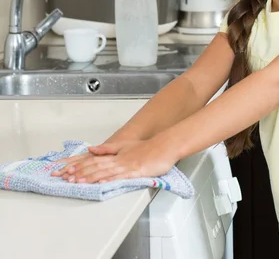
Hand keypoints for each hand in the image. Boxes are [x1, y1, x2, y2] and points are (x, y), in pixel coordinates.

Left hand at [52, 138, 175, 182]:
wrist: (165, 146)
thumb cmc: (148, 148)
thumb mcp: (125, 146)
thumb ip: (108, 149)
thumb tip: (92, 149)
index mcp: (115, 154)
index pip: (93, 159)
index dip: (78, 165)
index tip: (65, 170)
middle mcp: (118, 160)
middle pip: (95, 166)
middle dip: (78, 172)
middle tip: (63, 177)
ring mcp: (126, 166)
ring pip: (104, 171)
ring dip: (88, 177)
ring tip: (75, 181)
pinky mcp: (135, 172)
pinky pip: (119, 176)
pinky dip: (108, 180)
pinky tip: (100, 183)